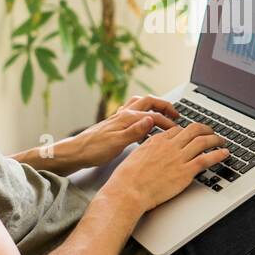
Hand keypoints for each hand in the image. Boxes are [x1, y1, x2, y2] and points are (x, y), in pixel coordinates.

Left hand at [65, 96, 181, 169]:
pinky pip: (131, 110)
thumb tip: (151, 119)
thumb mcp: (116, 143)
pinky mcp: (114, 122)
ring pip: (140, 103)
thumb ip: (135, 131)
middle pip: (149, 102)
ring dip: (153, 104)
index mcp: (127, 118)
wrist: (76, 152)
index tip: (178, 129)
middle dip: (164, 106)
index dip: (168, 122)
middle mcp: (123, 114)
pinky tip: (141, 117)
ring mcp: (118, 117)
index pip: (154, 116)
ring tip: (162, 111)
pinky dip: (141, 110)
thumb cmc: (93, 150)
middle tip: (176, 114)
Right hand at [101, 122, 229, 215]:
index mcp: (157, 140)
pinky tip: (224, 153)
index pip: (178, 130)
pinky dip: (218, 154)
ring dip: (215, 139)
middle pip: (193, 130)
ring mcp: (179, 157)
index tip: (192, 134)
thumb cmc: (127, 178)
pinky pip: (206, 159)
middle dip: (205, 129)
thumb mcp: (135, 156)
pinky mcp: (186, 171)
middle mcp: (170, 145)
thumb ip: (147, 150)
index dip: (188, 131)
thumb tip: (150, 151)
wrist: (129, 190)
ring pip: (203, 141)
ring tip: (222, 140)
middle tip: (211, 131)